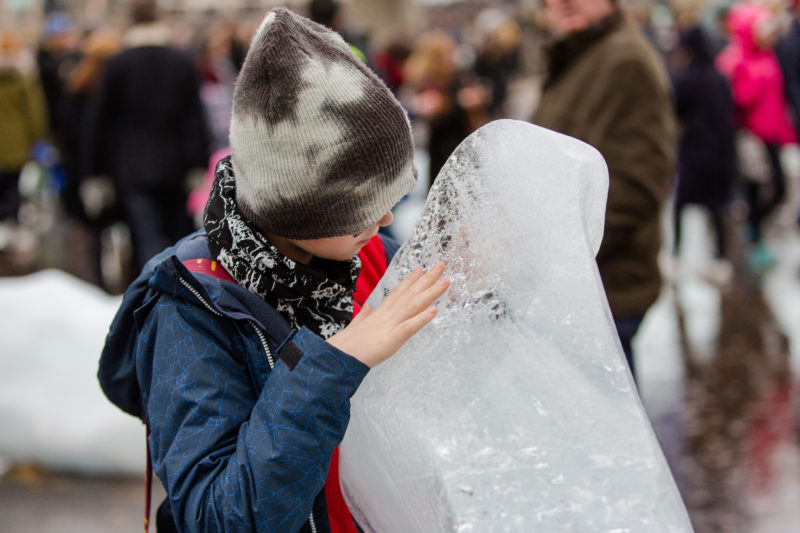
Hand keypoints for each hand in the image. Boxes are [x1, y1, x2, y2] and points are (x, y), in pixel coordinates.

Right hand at [328, 261, 448, 367]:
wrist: (337, 357)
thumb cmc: (346, 345)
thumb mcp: (356, 326)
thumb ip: (364, 316)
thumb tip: (368, 308)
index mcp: (379, 313)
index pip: (398, 293)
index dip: (410, 280)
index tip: (420, 269)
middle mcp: (387, 315)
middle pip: (410, 294)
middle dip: (427, 279)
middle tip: (441, 264)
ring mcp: (389, 326)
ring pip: (413, 305)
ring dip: (430, 293)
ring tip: (446, 281)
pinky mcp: (391, 340)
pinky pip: (408, 328)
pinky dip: (421, 319)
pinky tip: (435, 311)